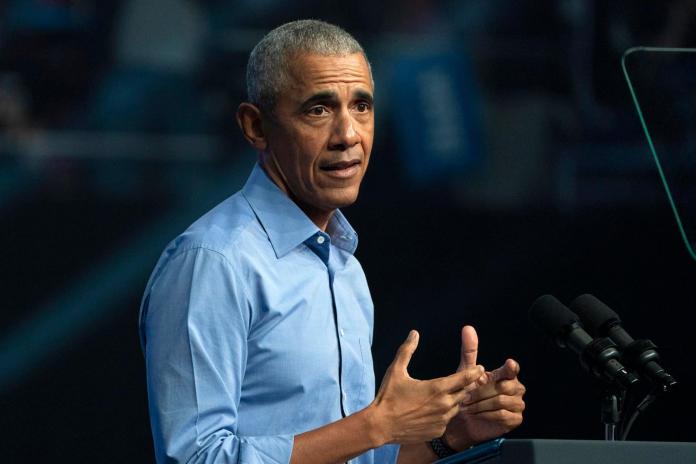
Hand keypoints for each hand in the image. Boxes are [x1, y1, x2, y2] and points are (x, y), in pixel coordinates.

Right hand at [369, 330, 483, 445]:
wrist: (380, 426)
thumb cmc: (388, 396)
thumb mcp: (396, 370)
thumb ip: (407, 350)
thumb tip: (414, 333)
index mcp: (437, 388)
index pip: (465, 378)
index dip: (474, 372)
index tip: (480, 368)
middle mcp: (444, 405)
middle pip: (465, 392)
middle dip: (466, 385)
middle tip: (466, 379)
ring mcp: (442, 420)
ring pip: (457, 407)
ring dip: (455, 399)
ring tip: (448, 393)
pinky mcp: (437, 431)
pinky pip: (447, 420)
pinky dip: (444, 413)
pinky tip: (434, 410)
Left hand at [442, 326, 525, 449]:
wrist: (462, 421)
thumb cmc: (466, 395)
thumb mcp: (466, 372)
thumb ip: (469, 351)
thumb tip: (467, 328)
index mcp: (505, 375)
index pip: (511, 369)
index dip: (510, 368)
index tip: (509, 365)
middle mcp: (515, 388)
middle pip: (502, 387)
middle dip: (481, 392)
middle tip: (465, 397)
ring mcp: (517, 404)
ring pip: (502, 401)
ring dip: (481, 404)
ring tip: (468, 407)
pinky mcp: (515, 419)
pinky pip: (503, 415)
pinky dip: (487, 415)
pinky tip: (476, 414)